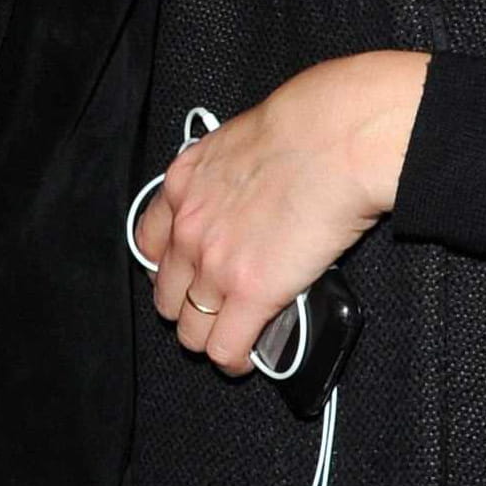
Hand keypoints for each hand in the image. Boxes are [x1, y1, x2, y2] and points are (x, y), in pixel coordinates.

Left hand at [139, 53, 428, 371]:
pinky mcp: (249, 294)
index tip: (187, 274)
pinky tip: (249, 358)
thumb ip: (229, 178)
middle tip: (217, 308)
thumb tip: (249, 197)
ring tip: (235, 338)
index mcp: (183, 185)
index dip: (169, 267)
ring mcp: (213, 265)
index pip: (148, 243)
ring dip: (211, 337)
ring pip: (190, 330)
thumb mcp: (243, 143)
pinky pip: (225, 348)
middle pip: (166, 295)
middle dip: (188, 306)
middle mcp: (187, 228)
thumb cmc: (310, 126)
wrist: (337, 137)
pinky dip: (235, 360)